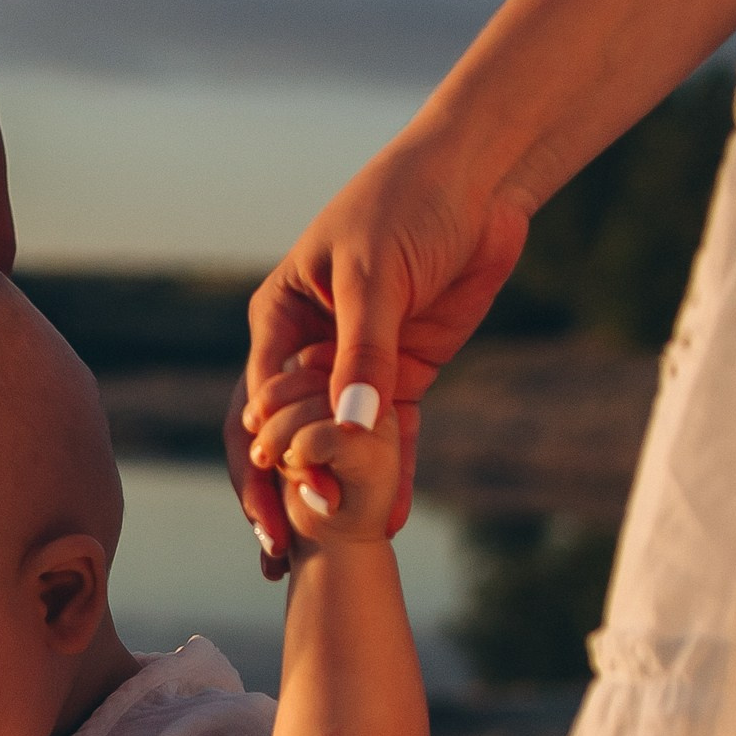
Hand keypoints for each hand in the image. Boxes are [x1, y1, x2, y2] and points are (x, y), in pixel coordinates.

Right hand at [224, 129, 531, 571]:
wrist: (477, 181)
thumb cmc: (406, 204)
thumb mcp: (373, 275)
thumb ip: (361, 354)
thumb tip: (348, 428)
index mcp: (279, 321)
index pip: (258, 406)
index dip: (259, 464)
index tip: (271, 514)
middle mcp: (309, 351)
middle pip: (286, 436)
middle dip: (282, 494)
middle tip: (281, 554)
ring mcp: (357, 368)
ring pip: (336, 445)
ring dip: (333, 494)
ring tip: (332, 546)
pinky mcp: (404, 376)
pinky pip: (392, 437)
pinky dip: (392, 475)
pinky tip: (392, 519)